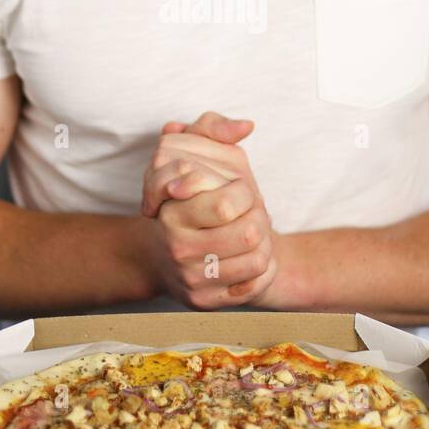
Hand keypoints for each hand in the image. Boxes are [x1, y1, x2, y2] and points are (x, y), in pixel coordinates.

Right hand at [140, 111, 277, 308]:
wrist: (164, 254)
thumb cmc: (188, 198)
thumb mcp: (195, 154)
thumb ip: (212, 128)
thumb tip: (245, 126)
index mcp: (171, 211)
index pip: (230, 203)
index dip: (247, 193)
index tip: (240, 192)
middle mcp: (176, 247)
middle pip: (250, 233)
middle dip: (261, 218)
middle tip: (253, 214)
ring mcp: (189, 278)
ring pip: (258, 259)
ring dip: (265, 244)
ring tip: (253, 235)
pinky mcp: (204, 302)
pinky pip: (254, 286)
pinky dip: (261, 270)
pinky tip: (250, 259)